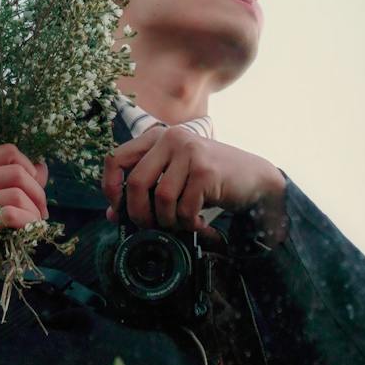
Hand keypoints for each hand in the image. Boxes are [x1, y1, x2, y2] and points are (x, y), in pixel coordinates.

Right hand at [0, 143, 49, 304]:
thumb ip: (12, 181)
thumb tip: (42, 167)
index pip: (7, 152)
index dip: (29, 168)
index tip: (34, 189)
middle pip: (16, 172)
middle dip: (38, 192)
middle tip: (41, 211)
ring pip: (16, 195)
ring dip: (35, 212)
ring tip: (34, 224)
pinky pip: (10, 216)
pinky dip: (27, 222)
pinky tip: (29, 231)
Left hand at [102, 125, 282, 251]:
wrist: (254, 178)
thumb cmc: (208, 181)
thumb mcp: (173, 179)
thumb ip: (145, 190)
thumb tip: (113, 214)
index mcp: (157, 137)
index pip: (115, 158)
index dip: (110, 187)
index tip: (117, 209)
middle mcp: (172, 138)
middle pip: (135, 183)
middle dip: (139, 214)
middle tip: (151, 227)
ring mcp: (190, 152)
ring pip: (161, 199)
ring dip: (169, 221)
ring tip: (182, 223)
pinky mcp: (206, 171)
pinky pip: (184, 208)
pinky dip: (189, 223)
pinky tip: (199, 223)